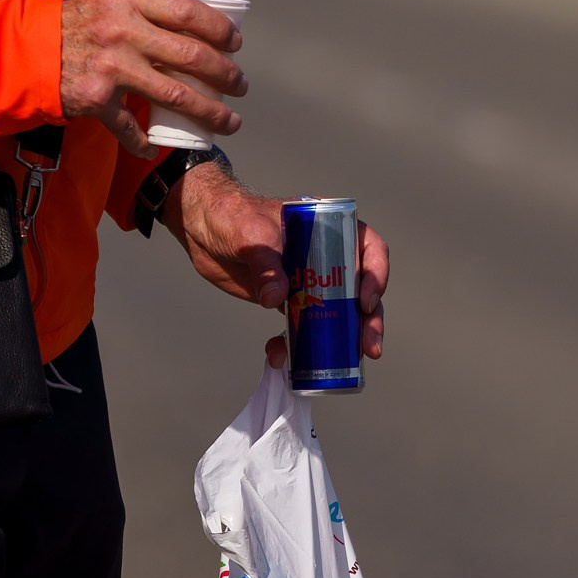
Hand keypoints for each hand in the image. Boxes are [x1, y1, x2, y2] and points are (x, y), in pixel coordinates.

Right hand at [60, 0, 243, 162]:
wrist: (23, 49)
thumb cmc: (68, 21)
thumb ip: (142, 6)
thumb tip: (189, 21)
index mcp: (128, 0)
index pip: (188, 12)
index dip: (219, 30)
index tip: (235, 44)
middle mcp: (123, 32)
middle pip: (191, 56)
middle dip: (225, 75)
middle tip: (239, 85)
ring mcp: (112, 68)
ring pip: (176, 96)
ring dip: (209, 113)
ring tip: (228, 121)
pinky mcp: (97, 100)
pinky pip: (132, 128)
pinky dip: (148, 141)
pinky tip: (159, 145)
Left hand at [159, 161, 388, 363]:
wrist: (201, 228)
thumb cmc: (230, 215)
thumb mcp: (249, 234)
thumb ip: (265, 263)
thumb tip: (277, 300)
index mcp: (327, 227)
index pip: (367, 247)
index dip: (375, 274)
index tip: (364, 301)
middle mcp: (325, 254)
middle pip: (360, 287)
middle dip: (368, 319)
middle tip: (369, 346)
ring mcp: (309, 279)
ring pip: (338, 312)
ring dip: (344, 340)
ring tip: (346, 362)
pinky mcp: (288, 300)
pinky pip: (302, 327)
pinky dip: (295, 347)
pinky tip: (281, 359)